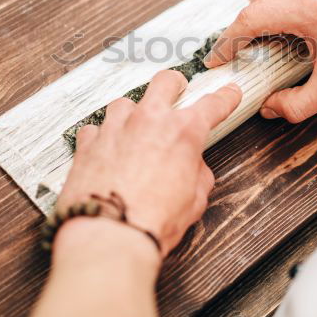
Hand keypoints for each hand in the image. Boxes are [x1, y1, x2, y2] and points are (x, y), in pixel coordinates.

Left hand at [58, 70, 242, 256]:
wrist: (109, 235)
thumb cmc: (152, 221)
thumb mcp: (194, 201)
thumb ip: (197, 174)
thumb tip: (192, 167)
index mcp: (182, 132)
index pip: (212, 105)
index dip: (224, 98)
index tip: (228, 94)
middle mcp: (148, 120)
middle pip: (165, 82)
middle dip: (175, 85)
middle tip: (177, 91)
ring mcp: (115, 127)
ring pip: (125, 103)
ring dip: (133, 115)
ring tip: (135, 132)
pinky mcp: (88, 143)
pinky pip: (96, 129)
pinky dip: (103, 137)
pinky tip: (107, 151)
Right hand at [205, 0, 316, 122]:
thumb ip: (296, 103)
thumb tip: (271, 109)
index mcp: (304, 9)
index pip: (249, 20)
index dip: (227, 41)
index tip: (216, 60)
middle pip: (257, 4)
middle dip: (239, 31)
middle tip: (232, 58)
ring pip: (274, 0)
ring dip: (259, 24)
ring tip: (254, 53)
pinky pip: (291, 2)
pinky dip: (278, 20)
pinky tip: (283, 44)